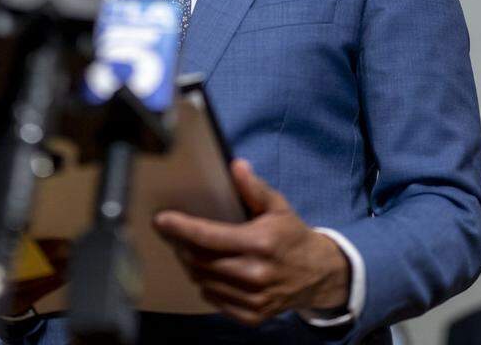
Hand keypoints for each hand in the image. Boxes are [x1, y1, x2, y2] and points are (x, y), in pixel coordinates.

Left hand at [152, 159, 349, 326]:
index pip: (207, 237)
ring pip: (203, 282)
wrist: (320, 275)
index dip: (180, 228)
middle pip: (199, 261)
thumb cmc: (292, 236)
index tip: (160, 220)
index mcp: (259, 244)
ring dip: (191, 265)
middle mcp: (255, 274)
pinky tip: (208, 271)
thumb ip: (254, 188)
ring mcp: (254, 298)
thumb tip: (236, 165)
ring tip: (188, 250)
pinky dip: (205, 285)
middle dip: (180, 246)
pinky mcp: (253, 315)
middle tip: (172, 233)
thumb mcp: (278, 206)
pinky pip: (214, 300)